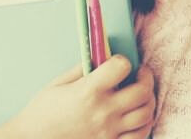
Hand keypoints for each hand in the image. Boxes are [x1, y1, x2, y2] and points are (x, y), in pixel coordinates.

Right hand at [11, 55, 155, 138]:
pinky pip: (139, 136)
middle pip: (142, 91)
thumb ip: (81, 69)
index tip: (120, 63)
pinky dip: (144, 125)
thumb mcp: (57, 84)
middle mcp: (103, 111)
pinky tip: (137, 117)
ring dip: (148, 102)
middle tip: (141, 74)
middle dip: (146, 78)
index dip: (123, 61)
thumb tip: (99, 58)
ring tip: (142, 96)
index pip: (121, 67)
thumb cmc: (41, 113)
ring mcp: (109, 131)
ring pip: (146, 114)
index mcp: (88, 90)